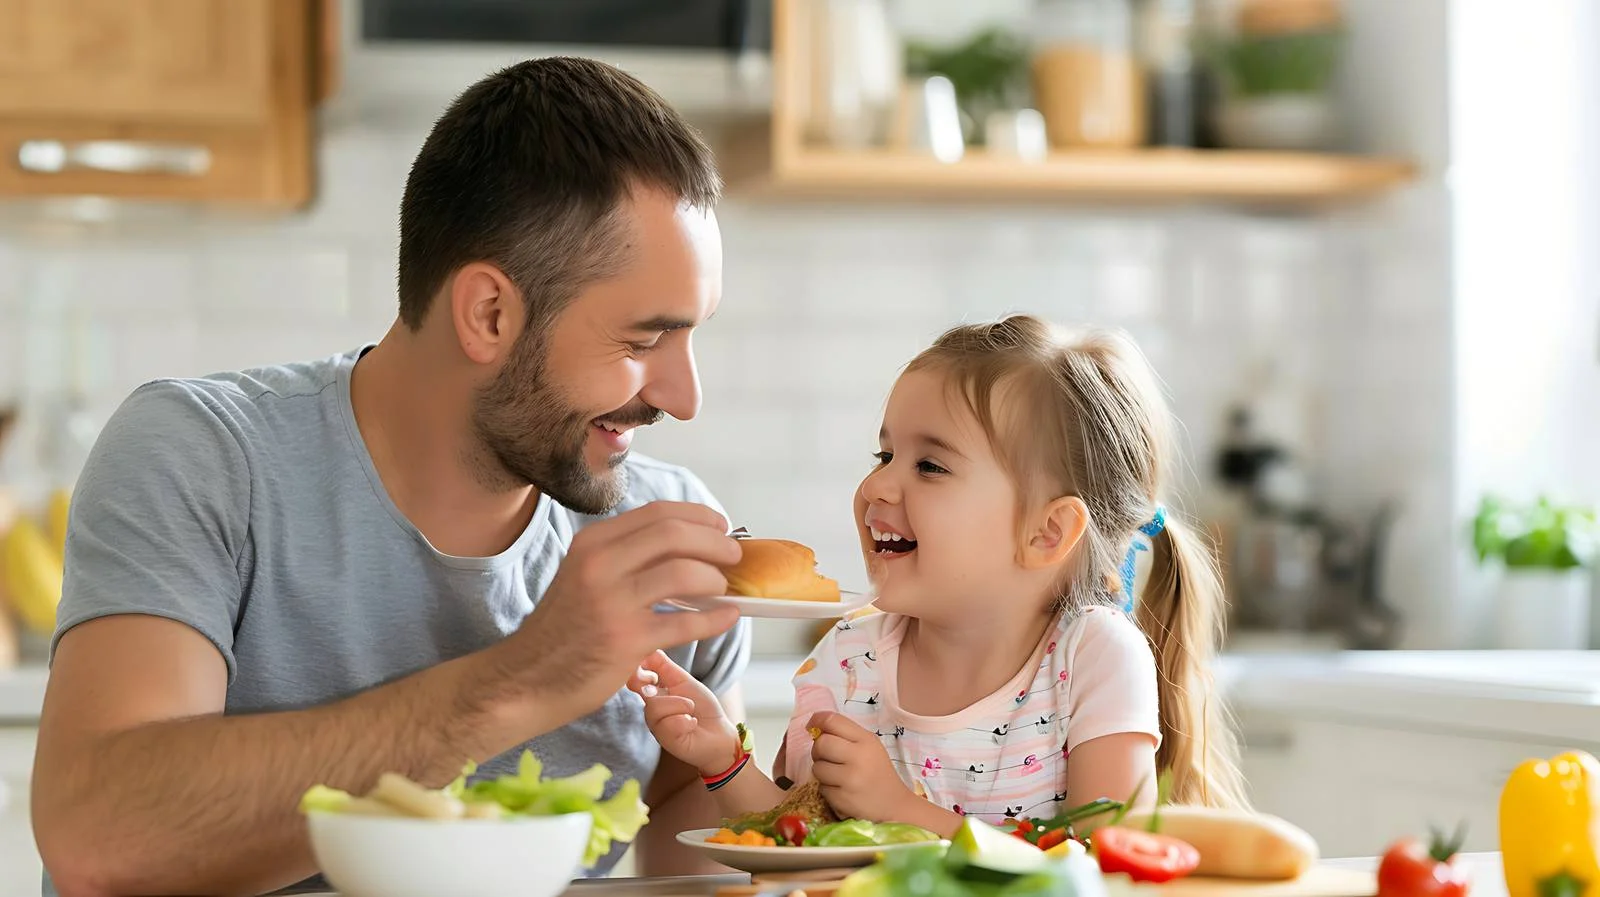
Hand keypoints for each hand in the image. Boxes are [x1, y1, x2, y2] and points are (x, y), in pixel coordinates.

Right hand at [489, 501, 742, 725]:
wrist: (526, 678)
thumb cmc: (565, 629)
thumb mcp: (584, 576)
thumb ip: (626, 557)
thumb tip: (689, 546)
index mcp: (592, 543)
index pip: (657, 513)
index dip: (698, 516)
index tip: (721, 526)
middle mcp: (600, 564)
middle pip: (674, 534)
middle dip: (715, 542)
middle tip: (734, 555)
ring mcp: (611, 602)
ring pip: (684, 572)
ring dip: (716, 579)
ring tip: (725, 589)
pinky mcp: (624, 640)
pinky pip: (685, 622)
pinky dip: (716, 617)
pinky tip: (728, 616)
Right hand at [627, 651, 741, 775]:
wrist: (720, 734)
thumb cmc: (703, 707)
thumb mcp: (684, 681)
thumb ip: (664, 666)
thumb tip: (647, 648)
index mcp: (654, 693)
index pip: (634, 678)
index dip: (637, 671)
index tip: (653, 672)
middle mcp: (651, 708)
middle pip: (643, 691)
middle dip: (664, 690)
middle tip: (685, 699)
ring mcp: (657, 725)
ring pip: (656, 707)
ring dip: (681, 705)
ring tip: (692, 711)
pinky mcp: (665, 740)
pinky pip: (670, 724)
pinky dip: (687, 722)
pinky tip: (692, 724)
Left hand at [808, 711, 915, 822]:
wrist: (893, 805)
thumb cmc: (877, 772)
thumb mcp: (869, 747)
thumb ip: (845, 735)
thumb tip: (814, 727)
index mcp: (866, 740)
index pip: (832, 721)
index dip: (816, 720)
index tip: (811, 727)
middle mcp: (859, 757)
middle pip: (821, 743)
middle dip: (818, 750)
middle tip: (827, 757)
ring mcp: (850, 779)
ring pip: (817, 767)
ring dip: (822, 772)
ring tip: (837, 776)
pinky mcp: (842, 798)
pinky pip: (821, 788)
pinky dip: (827, 789)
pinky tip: (842, 790)